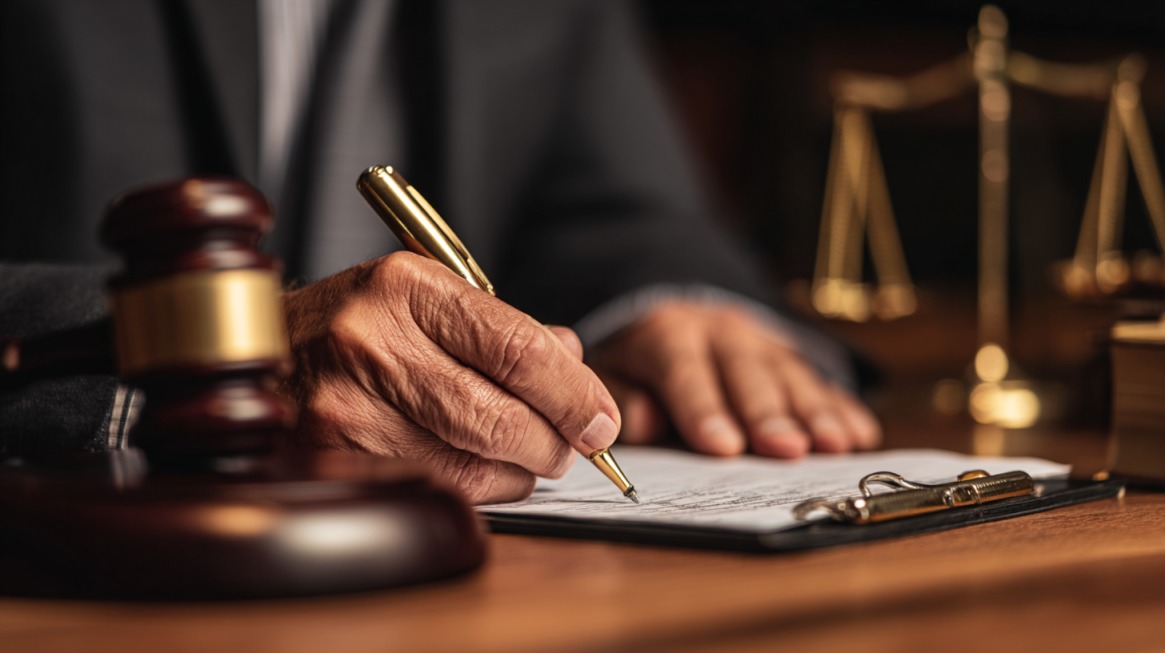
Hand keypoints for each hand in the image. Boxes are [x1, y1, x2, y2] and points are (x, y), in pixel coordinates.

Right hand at [280, 252, 620, 503]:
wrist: (258, 350)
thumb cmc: (359, 321)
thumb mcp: (427, 296)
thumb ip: (506, 328)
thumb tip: (576, 365)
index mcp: (406, 287)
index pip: (519, 349)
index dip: (575, 393)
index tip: (602, 418)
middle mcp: (370, 342)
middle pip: (501, 416)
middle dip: (555, 441)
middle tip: (573, 444)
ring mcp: (345, 405)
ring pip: (473, 462)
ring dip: (521, 468)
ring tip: (529, 454)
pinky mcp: (332, 457)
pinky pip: (435, 487)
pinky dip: (480, 486)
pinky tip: (485, 468)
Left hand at [591, 300, 879, 456]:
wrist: (675, 314)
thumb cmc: (640, 360)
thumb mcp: (614, 370)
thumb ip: (626, 396)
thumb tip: (645, 426)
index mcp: (669, 334)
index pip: (685, 369)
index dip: (703, 408)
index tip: (721, 447)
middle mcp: (722, 332)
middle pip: (746, 373)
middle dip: (768, 413)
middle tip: (786, 450)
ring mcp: (762, 341)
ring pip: (790, 375)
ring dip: (815, 411)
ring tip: (834, 445)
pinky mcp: (791, 357)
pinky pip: (821, 380)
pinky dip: (842, 407)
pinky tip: (860, 434)